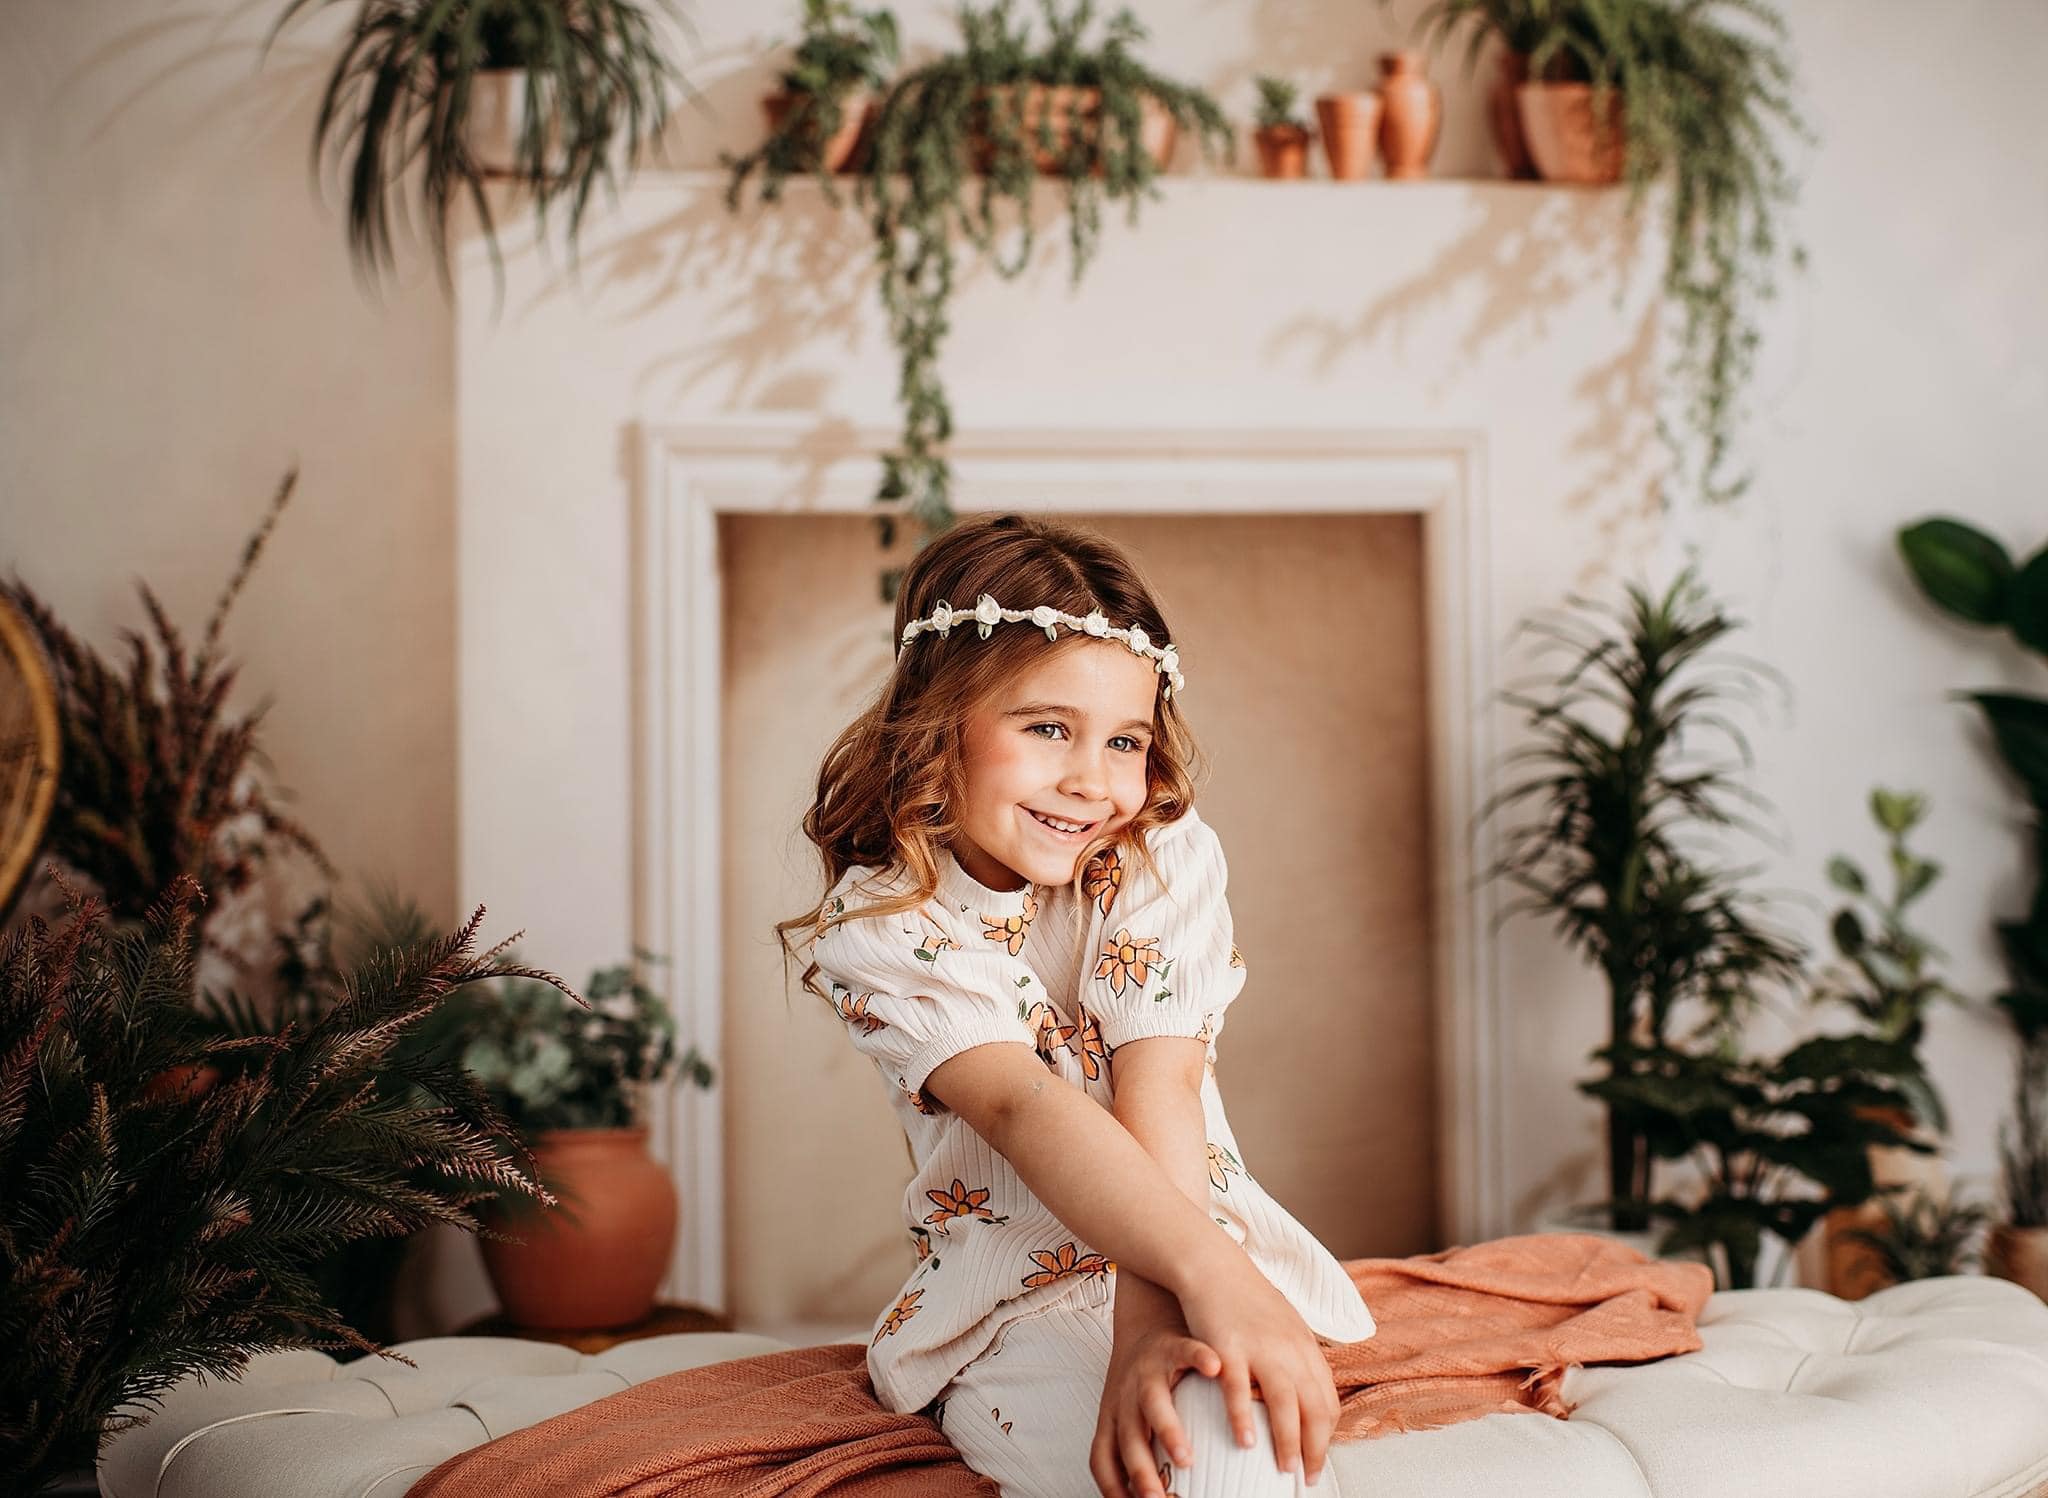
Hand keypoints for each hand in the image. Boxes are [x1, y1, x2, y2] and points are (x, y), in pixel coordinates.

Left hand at [1090, 1320, 1220, 1497]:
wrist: (1144, 1315)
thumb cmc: (1148, 1377)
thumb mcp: (1135, 1412)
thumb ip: (1145, 1446)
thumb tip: (1163, 1490)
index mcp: (1114, 1415)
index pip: (1102, 1458)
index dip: (1112, 1486)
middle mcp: (1125, 1395)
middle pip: (1128, 1438)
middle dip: (1139, 1471)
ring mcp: (1147, 1369)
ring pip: (1151, 1402)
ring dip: (1166, 1432)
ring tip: (1185, 1457)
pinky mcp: (1171, 1343)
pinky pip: (1186, 1350)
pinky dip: (1200, 1357)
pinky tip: (1217, 1369)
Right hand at [1176, 1258, 1339, 1487]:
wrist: (1213, 1264)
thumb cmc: (1243, 1297)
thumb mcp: (1283, 1323)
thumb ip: (1295, 1356)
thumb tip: (1304, 1388)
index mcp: (1304, 1346)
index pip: (1328, 1400)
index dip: (1326, 1436)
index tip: (1316, 1460)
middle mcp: (1289, 1348)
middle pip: (1314, 1407)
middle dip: (1314, 1448)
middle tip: (1306, 1477)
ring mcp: (1261, 1347)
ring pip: (1285, 1403)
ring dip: (1287, 1441)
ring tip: (1283, 1469)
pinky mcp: (1229, 1347)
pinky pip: (1240, 1389)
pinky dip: (1244, 1418)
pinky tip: (1245, 1441)